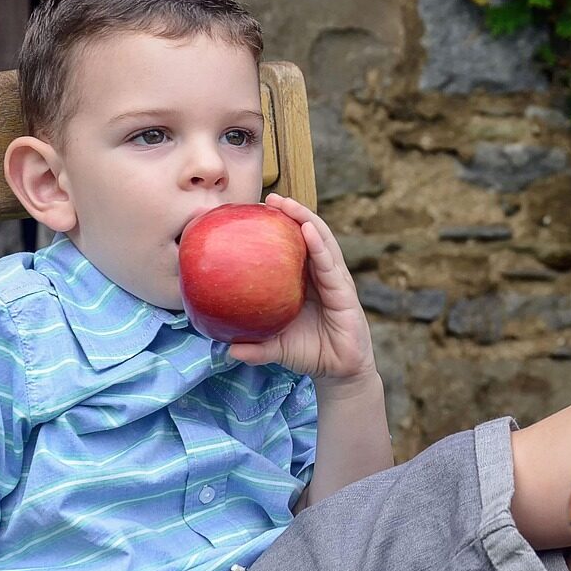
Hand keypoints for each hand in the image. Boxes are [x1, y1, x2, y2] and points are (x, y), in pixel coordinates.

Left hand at [227, 194, 377, 390]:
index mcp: (305, 281)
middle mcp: (321, 275)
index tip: (257, 210)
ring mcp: (335, 280)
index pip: (293, 246)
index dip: (279, 226)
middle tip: (270, 198)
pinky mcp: (345, 292)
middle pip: (308, 235)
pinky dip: (320, 245)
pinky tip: (308, 230)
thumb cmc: (310, 352)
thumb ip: (254, 346)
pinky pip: (330, 264)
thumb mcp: (276, 348)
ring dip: (306, 219)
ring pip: (322, 241)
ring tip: (288, 204)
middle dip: (292, 213)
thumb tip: (225, 347)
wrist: (340, 371)